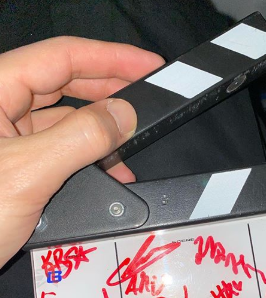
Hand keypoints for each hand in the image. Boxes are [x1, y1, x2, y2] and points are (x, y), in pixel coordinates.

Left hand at [0, 37, 163, 267]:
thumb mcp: (30, 173)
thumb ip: (81, 138)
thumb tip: (124, 115)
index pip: (61, 57)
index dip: (111, 56)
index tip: (149, 65)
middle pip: (65, 82)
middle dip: (111, 91)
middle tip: (150, 98)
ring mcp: (6, 136)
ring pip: (65, 118)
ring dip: (102, 131)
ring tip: (133, 145)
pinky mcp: (14, 161)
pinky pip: (60, 147)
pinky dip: (89, 156)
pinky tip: (111, 171)